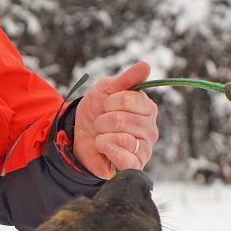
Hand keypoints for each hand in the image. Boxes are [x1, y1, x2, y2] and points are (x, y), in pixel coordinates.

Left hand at [71, 61, 159, 178]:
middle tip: (100, 122)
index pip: (133, 100)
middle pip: (125, 120)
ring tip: (101, 135)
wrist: (79, 136)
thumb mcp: (107, 89)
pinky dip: (109, 150)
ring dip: (103, 135)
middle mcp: (150, 129)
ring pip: (125, 139)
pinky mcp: (135, 166)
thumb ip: (127, 79)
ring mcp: (144, 149)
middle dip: (104, 120)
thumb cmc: (96, 111)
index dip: (113, 101)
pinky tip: (103, 146)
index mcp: (147, 108)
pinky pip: (127, 160)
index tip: (105, 104)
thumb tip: (145, 65)